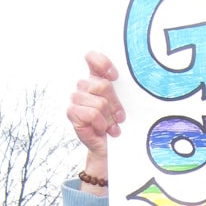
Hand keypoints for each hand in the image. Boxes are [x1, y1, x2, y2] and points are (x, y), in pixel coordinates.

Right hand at [67, 51, 125, 182]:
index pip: (92, 57)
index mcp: (95, 78)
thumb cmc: (116, 123)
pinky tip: (101, 129)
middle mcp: (83, 85)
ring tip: (110, 125)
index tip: (115, 77)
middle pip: (103, 85)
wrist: (109, 148)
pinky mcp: (72, 112)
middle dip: (115, 104)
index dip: (103, 64)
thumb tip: (133, 76)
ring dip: (108, 117)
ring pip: (99, 102)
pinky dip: (100, 124)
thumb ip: (122, 88)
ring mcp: (75, 98)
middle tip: (119, 117)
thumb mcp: (122, 103)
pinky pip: (91, 114)